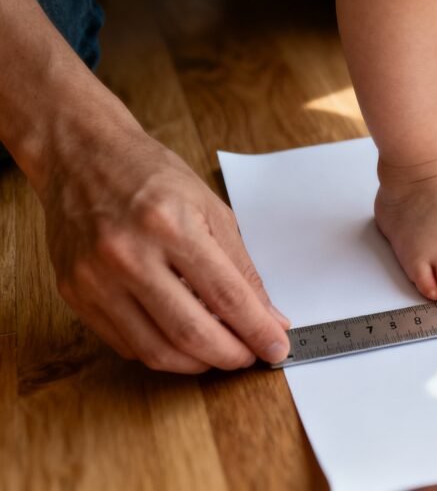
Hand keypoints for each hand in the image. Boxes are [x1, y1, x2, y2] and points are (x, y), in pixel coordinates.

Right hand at [39, 123, 290, 372]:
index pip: (226, 295)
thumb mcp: (210, 208)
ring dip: (198, 364)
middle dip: (231, 356)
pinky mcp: (74, 294)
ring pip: (157, 350)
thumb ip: (241, 266)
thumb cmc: (150, 176)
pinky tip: (183, 344)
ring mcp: (95, 278)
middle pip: (191, 332)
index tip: (278, 346)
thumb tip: (269, 315)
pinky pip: (126, 344)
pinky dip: (163, 352)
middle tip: (251, 357)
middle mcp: (128, 255)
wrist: (80, 156)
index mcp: (170, 225)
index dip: (257, 330)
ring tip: (221, 355)